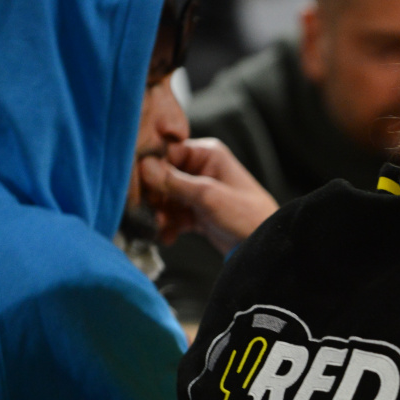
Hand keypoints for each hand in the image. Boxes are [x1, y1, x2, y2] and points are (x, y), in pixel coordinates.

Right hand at [140, 138, 277, 255]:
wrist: (264, 247)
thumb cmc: (246, 215)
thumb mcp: (208, 196)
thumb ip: (174, 182)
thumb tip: (144, 166)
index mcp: (207, 154)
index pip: (166, 153)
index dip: (149, 168)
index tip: (135, 184)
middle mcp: (201, 169)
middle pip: (162, 177)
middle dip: (153, 197)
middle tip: (146, 213)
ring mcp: (199, 191)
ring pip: (165, 198)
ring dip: (159, 214)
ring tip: (160, 228)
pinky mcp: (197, 212)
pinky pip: (173, 215)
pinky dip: (168, 226)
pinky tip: (167, 237)